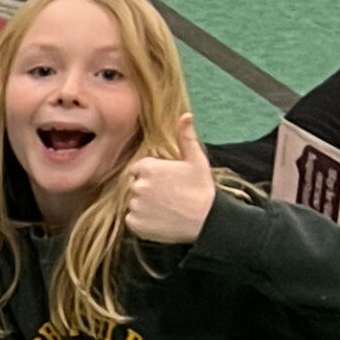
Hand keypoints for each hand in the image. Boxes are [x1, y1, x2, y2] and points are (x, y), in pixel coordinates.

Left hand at [127, 112, 216, 245]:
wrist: (207, 221)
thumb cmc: (202, 189)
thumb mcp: (197, 160)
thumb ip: (186, 137)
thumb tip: (185, 115)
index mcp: (148, 167)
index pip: (139, 169)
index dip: (153, 175)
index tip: (168, 182)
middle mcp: (137, 185)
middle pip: (135, 185)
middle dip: (148, 189)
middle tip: (169, 196)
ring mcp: (135, 205)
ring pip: (134, 202)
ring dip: (145, 205)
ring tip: (166, 208)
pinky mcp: (135, 223)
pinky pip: (132, 219)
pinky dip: (143, 220)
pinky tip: (160, 219)